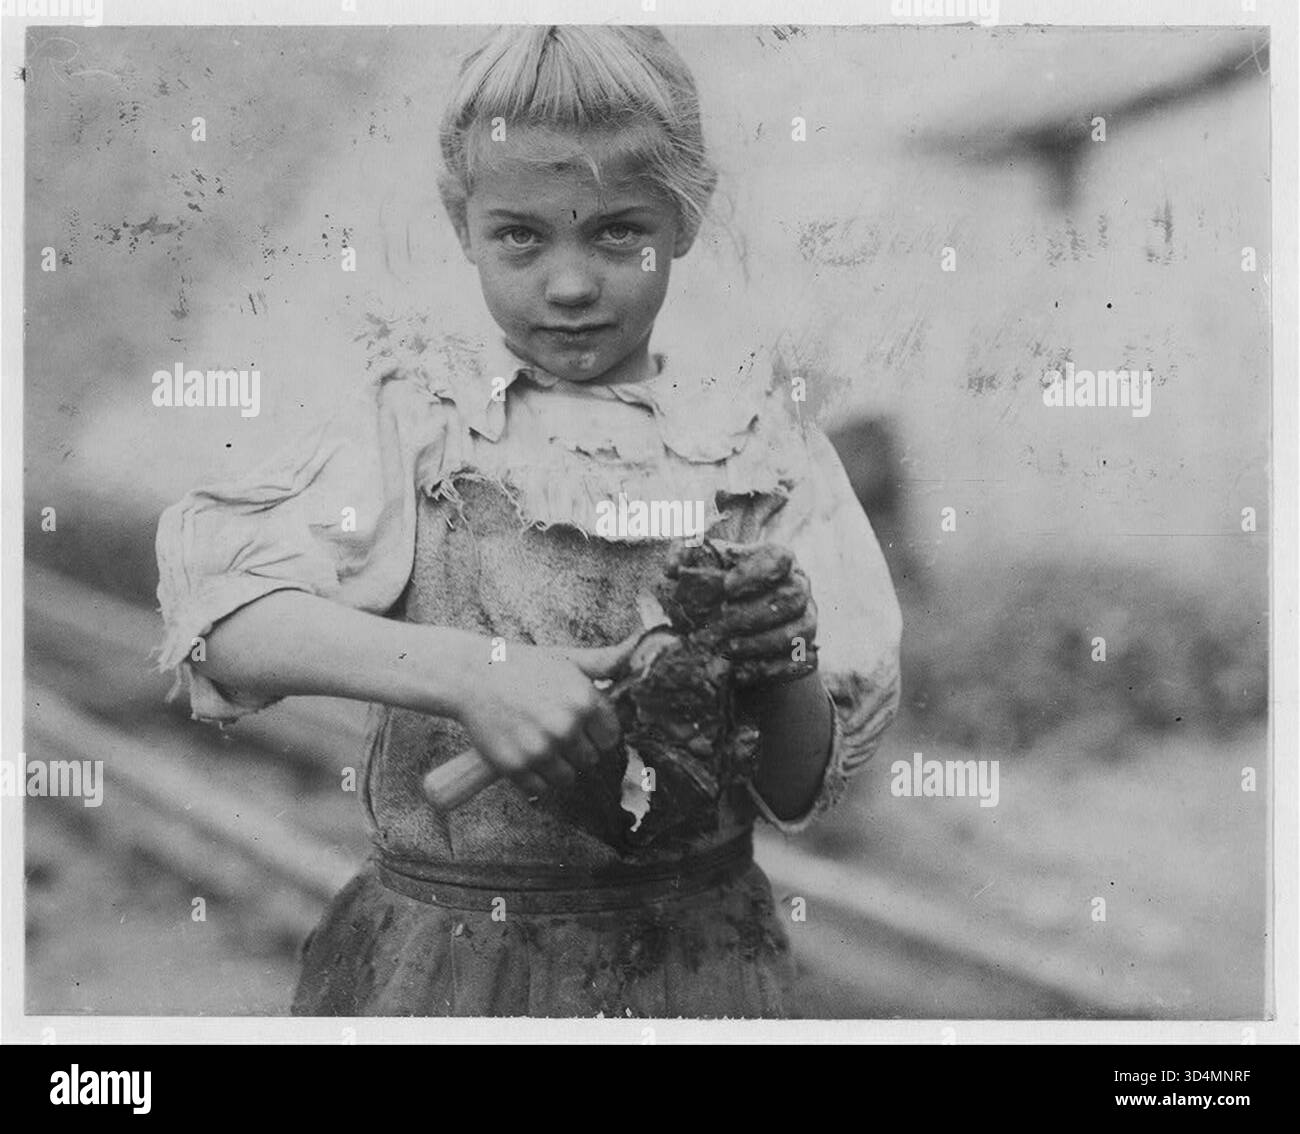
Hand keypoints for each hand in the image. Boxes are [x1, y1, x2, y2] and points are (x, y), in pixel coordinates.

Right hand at [452, 633, 638, 797]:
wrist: (472, 675)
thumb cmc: (524, 666)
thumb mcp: (568, 660)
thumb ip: (606, 662)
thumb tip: (640, 649)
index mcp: (583, 700)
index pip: (611, 738)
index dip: (597, 731)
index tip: (582, 724)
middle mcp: (565, 726)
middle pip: (591, 759)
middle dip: (578, 748)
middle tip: (556, 730)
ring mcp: (539, 749)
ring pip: (568, 778)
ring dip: (558, 766)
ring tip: (541, 743)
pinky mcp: (515, 767)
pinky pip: (541, 790)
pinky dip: (536, 779)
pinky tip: (527, 755)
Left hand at [664, 541, 817, 686]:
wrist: (730, 627)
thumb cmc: (714, 588)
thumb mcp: (697, 566)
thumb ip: (683, 555)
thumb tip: (672, 568)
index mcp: (777, 558)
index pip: (779, 558)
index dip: (756, 573)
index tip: (725, 587)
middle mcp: (798, 586)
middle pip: (792, 597)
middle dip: (754, 614)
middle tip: (720, 627)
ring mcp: (806, 619)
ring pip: (799, 632)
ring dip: (761, 643)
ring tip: (726, 650)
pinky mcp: (805, 651)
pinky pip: (799, 662)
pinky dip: (770, 669)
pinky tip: (740, 672)